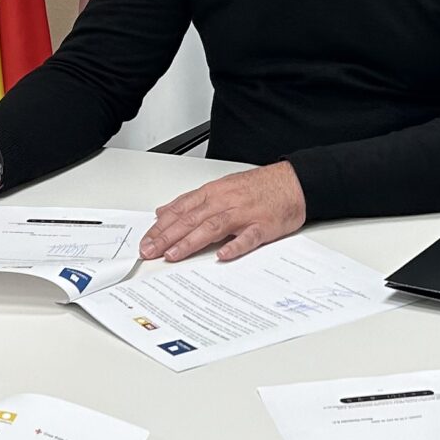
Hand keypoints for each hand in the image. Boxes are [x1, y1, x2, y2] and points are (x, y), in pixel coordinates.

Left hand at [139, 162, 306, 262]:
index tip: (146, 241)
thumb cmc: (258, 188)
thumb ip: (192, 202)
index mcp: (214, 193)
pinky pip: (247, 238)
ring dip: (190, 242)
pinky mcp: (263, 226)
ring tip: (173, 255)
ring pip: (212, 227)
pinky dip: (234, 247)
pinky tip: (222, 257)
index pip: (180, 209)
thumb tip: (165, 212)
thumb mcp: (221, 188)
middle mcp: (225, 201)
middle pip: (191, 219)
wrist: (293, 182)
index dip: (161, 226)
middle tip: (150, 251)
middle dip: (167, 236)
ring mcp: (244, 214)